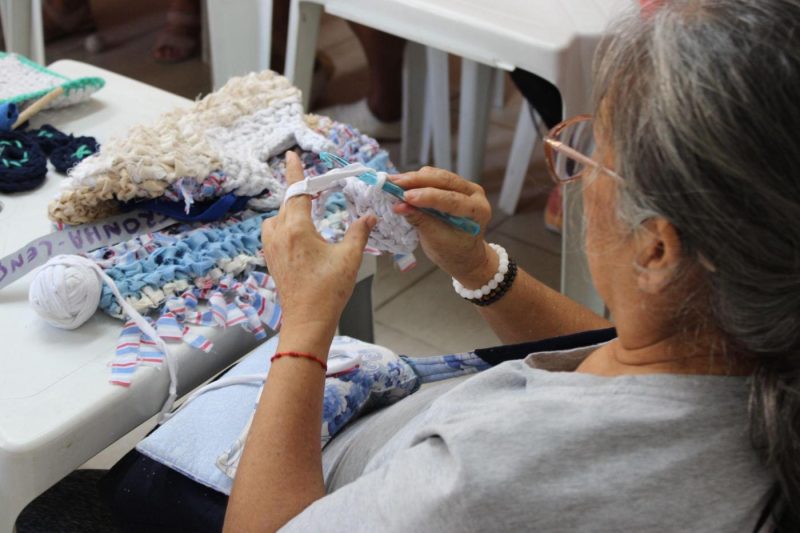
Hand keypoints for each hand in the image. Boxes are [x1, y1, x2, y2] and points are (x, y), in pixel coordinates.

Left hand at [261, 152, 376, 333]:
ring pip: (276, 218)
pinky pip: (273, 233)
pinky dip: (284, 226)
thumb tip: (370, 216)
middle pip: (286, 204)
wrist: (307, 321)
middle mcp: (279, 235)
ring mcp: (272, 248)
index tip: (291, 155)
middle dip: (299, 193)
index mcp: (297, 229)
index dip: (294, 171)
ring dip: (289, 211)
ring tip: (308, 213)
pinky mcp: (272, 260)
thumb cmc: (328, 290)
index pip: (295, 191)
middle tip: (315, 190)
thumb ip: (359, 232)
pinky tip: (300, 234)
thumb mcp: (350, 257)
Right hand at [390, 166, 496, 287]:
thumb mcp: (436, 240)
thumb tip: (399, 206)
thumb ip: (420, 221)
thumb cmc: (453, 252)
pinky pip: (434, 177)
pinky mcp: (453, 185)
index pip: (452, 199)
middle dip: (416, 181)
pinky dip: (417, 180)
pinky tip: (402, 183)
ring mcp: (465, 187)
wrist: (463, 255)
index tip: (405, 196)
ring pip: (437, 175)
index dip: (427, 196)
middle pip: (444, 180)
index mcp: (478, 210)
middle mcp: (475, 193)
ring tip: (393, 182)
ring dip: (414, 178)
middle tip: (393, 183)